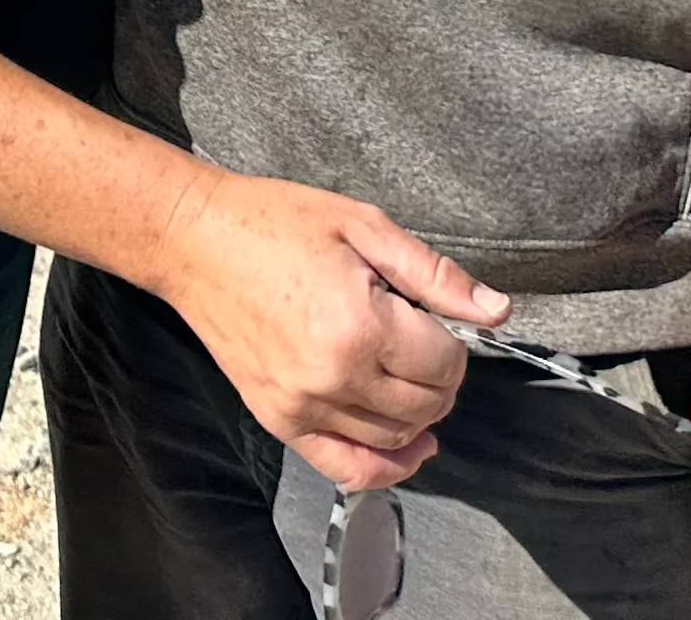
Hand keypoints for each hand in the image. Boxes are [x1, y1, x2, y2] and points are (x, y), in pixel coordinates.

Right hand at [134, 170, 503, 492]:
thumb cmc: (273, 222)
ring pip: (394, 439)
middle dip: (443, 380)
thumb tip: (495, 310)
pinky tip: (406, 448)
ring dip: (419, 416)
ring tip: (413, 379)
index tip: (442, 321)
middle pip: (426, 406)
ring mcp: (304, 405)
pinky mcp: (279, 420)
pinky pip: (346, 467)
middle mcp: (334, 377)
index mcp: (360, 325)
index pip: (444, 364)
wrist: (194, 241)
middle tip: (428, 343)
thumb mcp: (362, 227)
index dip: (457, 344)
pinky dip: (384, 468)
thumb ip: (433, 275)